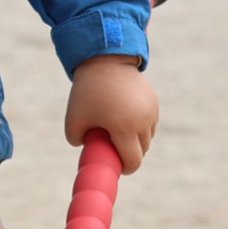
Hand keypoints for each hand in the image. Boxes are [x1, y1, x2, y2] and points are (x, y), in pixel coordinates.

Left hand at [63, 54, 157, 174]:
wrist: (105, 60)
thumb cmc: (87, 91)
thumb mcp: (73, 118)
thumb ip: (75, 140)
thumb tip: (86, 149)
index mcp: (124, 128)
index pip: (133, 161)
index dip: (125, 168)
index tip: (116, 166)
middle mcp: (142, 121)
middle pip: (142, 151)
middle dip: (129, 153)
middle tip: (113, 146)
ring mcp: (151, 111)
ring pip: (147, 137)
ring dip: (136, 139)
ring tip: (118, 129)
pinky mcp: (154, 101)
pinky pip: (150, 123)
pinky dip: (140, 125)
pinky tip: (125, 116)